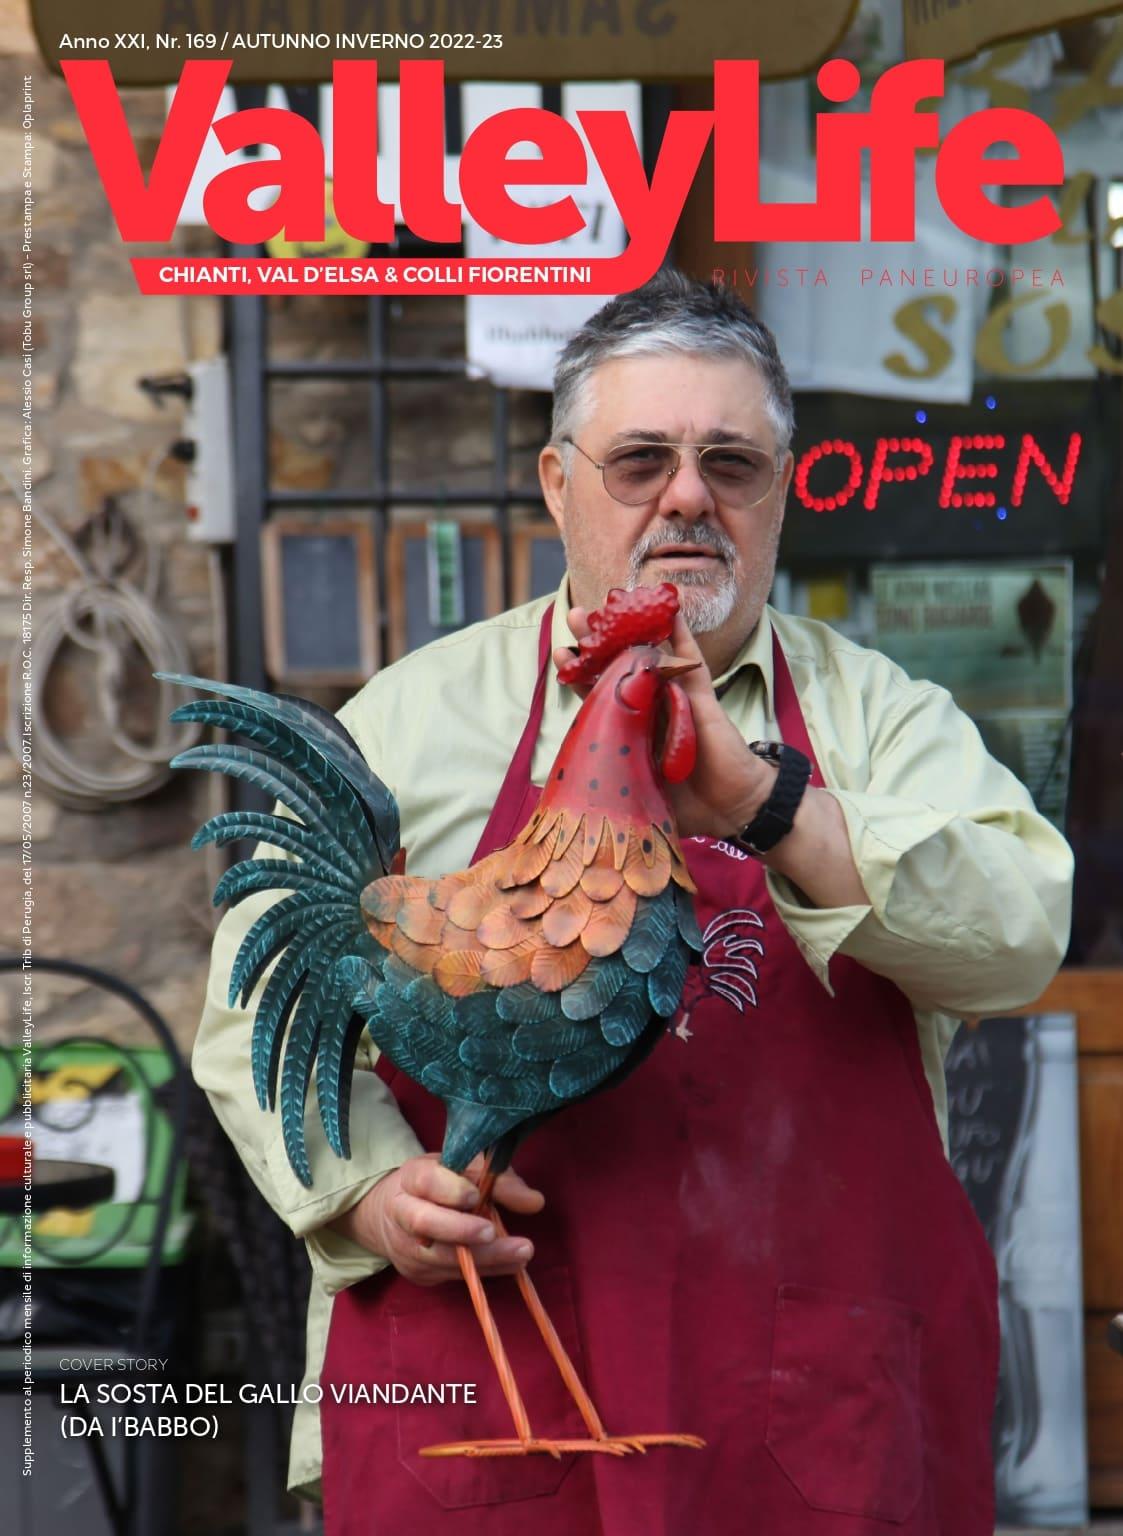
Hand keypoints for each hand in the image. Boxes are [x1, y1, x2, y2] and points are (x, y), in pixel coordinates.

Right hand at [328, 1152, 544, 1286]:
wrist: (394, 1214)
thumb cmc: (440, 1184)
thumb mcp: (466, 1170)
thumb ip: (499, 1181)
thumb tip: (535, 1202)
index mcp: (411, 1177)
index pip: (425, 1181)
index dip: (450, 1190)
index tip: (477, 1195)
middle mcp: (402, 1213)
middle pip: (424, 1222)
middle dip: (461, 1229)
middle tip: (492, 1232)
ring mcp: (407, 1247)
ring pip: (441, 1257)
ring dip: (485, 1258)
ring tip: (521, 1253)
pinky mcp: (418, 1273)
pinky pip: (452, 1275)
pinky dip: (485, 1270)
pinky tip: (511, 1264)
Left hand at [553, 607, 773, 838]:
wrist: (733, 808)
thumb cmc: (690, 804)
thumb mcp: (639, 796)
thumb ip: (617, 790)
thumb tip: (580, 808)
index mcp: (632, 728)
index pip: (600, 693)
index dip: (580, 673)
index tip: (560, 652)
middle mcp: (651, 708)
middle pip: (619, 666)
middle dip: (596, 640)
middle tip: (577, 615)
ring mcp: (676, 699)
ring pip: (650, 655)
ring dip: (632, 627)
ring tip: (612, 598)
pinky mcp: (700, 697)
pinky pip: (689, 660)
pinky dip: (680, 634)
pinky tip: (670, 607)